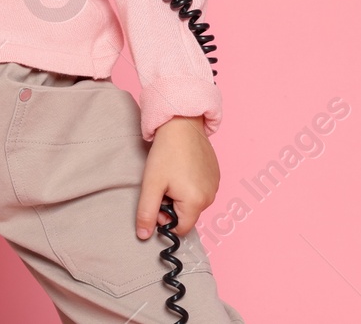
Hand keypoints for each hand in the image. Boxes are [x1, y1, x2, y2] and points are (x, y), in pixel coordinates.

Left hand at [135, 116, 218, 239]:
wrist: (182, 124)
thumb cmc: (166, 153)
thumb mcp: (151, 185)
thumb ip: (147, 214)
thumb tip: (144, 236)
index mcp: (196, 202)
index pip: (180, 229)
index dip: (165, 218)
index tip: (158, 199)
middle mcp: (211, 196)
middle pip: (188, 216)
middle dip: (173, 206)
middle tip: (164, 184)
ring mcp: (215, 184)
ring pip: (194, 203)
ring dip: (181, 196)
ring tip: (173, 174)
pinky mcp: (216, 174)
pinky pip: (202, 190)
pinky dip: (191, 185)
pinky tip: (183, 167)